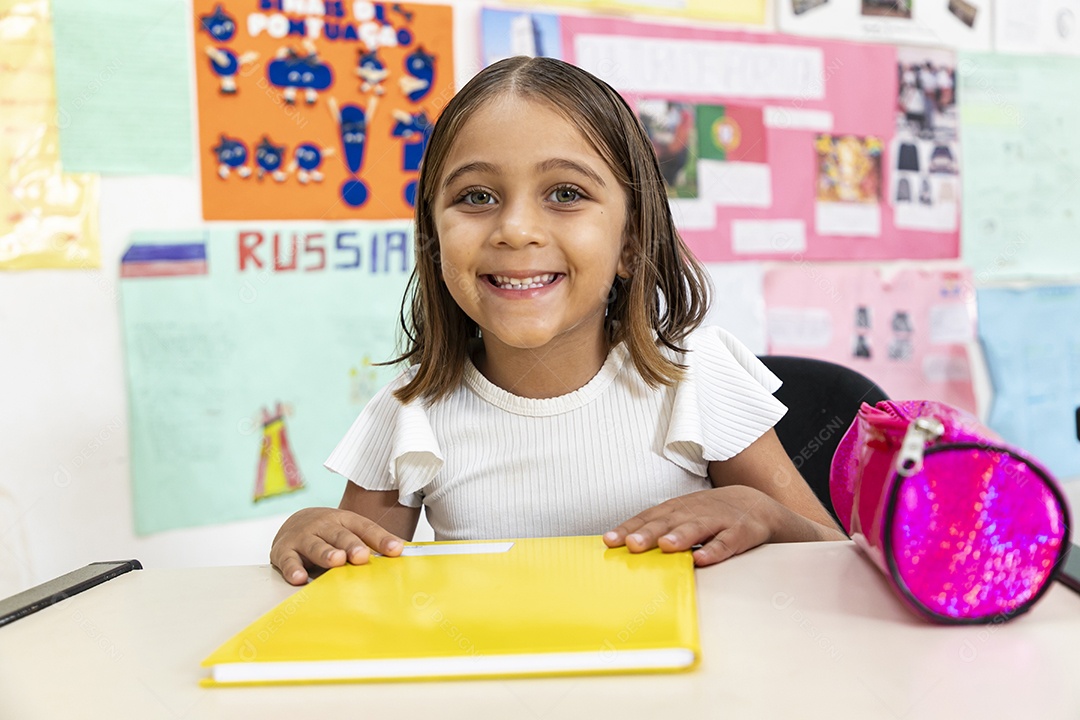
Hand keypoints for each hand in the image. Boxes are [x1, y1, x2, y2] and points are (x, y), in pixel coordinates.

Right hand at [270, 507, 405, 585]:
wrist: (295, 523)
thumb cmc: (331, 533)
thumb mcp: (352, 532)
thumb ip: (373, 543)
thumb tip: (404, 552)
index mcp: (345, 520)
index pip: (366, 528)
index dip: (381, 538)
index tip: (397, 550)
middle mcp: (323, 525)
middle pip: (340, 535)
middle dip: (351, 545)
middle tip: (362, 556)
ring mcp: (302, 536)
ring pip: (315, 545)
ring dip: (326, 553)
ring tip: (336, 561)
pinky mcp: (283, 550)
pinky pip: (288, 560)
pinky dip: (292, 569)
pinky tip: (299, 578)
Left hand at [603, 486, 784, 566]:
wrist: (755, 504)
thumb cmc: (709, 515)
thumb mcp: (683, 516)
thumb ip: (658, 529)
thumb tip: (624, 548)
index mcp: (676, 509)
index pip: (648, 518)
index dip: (629, 528)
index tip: (610, 541)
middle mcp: (694, 512)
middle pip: (668, 522)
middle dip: (649, 533)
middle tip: (632, 545)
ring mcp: (718, 521)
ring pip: (697, 528)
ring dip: (681, 536)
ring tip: (665, 546)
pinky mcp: (740, 532)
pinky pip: (727, 542)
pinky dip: (716, 550)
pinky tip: (704, 559)